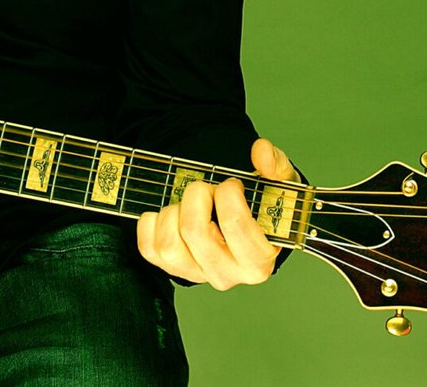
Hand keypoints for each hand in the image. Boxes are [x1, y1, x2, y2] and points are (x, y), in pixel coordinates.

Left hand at [135, 137, 297, 288]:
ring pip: (168, 244)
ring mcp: (197, 274)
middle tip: (207, 189)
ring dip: (173, 212)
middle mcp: (227, 274)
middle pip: (195, 231)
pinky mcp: (172, 269)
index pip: (234, 224)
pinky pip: (149, 248)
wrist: (245, 230)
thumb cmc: (262, 210)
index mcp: (257, 261)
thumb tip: (261, 151)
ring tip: (188, 204)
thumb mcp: (278, 187)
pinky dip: (152, 224)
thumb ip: (275, 166)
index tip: (232, 185)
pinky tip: (171, 213)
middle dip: (197, 196)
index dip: (228, 194)